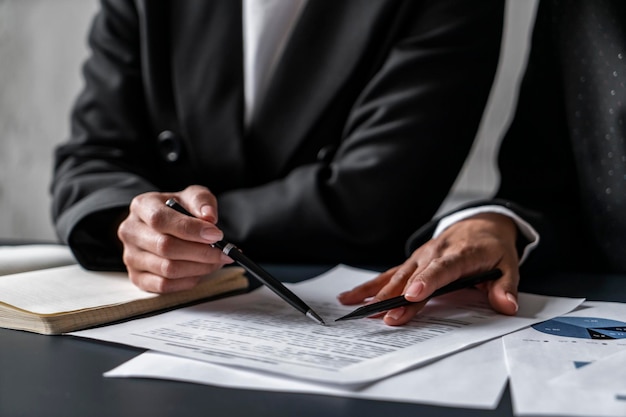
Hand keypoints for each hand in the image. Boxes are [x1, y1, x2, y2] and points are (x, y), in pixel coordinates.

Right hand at [117, 185, 232, 292]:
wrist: (165, 226)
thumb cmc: (179, 210)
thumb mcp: (192, 197)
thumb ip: (202, 202)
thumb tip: (209, 218)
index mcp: (142, 206)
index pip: (161, 220)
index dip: (191, 229)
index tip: (216, 235)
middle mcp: (130, 231)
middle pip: (165, 247)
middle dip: (201, 252)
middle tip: (224, 253)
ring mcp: (131, 256)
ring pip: (167, 269)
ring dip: (199, 268)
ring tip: (217, 261)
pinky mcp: (137, 277)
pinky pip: (164, 285)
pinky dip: (188, 281)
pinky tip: (201, 272)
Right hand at [337, 213, 519, 324]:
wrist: (479, 224)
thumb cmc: (491, 247)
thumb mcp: (508, 265)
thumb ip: (505, 286)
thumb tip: (506, 305)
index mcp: (460, 254)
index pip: (441, 269)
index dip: (426, 282)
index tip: (412, 295)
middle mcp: (435, 253)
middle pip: (413, 277)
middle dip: (397, 297)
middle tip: (385, 317)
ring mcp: (420, 257)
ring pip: (396, 275)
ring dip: (378, 292)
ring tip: (359, 308)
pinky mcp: (411, 262)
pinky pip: (389, 274)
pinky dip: (371, 285)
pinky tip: (353, 296)